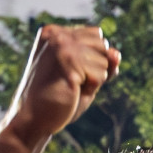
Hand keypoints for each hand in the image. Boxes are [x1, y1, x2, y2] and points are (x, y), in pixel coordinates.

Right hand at [6, 25, 119, 145]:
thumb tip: (117, 54)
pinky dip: (92, 88)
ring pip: (105, 60)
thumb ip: (104, 61)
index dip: (92, 58)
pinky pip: (101, 74)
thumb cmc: (59, 98)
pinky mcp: (69, 62)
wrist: (34, 120)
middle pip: (103, 44)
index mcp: (54, 32)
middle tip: (70, 81)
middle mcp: (57, 34)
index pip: (96, 35)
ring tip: (69, 87)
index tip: (70, 72)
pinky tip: (72, 92)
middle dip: (95, 67)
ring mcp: (62, 46)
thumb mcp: (85, 75)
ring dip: (93, 80)